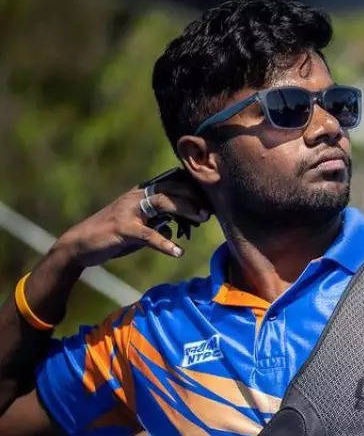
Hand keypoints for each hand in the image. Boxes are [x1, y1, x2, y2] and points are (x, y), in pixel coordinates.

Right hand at [54, 175, 210, 267]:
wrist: (80, 244)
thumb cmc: (114, 235)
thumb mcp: (140, 225)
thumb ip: (159, 222)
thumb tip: (180, 227)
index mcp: (141, 193)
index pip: (172, 182)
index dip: (193, 188)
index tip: (211, 198)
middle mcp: (136, 197)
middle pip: (171, 188)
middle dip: (194, 197)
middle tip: (210, 211)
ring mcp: (129, 211)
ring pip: (163, 202)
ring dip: (185, 209)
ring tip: (202, 220)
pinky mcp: (123, 228)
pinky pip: (148, 234)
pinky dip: (165, 243)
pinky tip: (178, 252)